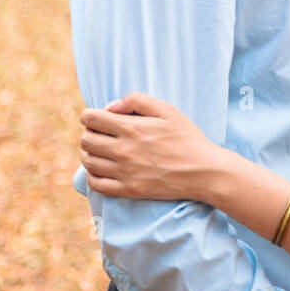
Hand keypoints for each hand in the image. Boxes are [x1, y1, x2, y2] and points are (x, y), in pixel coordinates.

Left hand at [79, 93, 218, 200]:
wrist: (204, 172)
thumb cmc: (188, 138)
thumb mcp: (168, 110)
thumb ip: (137, 101)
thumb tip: (110, 107)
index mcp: (131, 128)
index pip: (90, 119)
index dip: (89, 115)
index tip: (96, 118)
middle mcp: (123, 150)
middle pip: (86, 140)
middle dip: (89, 133)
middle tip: (100, 134)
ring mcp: (124, 172)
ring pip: (88, 161)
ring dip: (89, 153)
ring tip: (100, 151)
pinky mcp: (128, 190)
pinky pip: (96, 185)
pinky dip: (92, 176)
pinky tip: (100, 170)